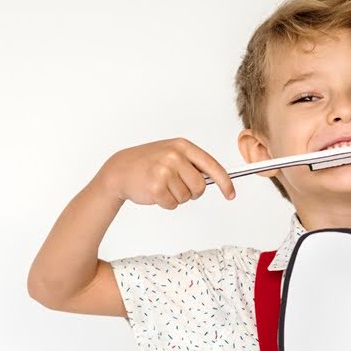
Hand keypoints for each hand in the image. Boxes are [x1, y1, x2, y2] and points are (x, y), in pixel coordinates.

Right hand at [99, 137, 235, 208]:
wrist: (120, 170)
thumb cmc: (149, 163)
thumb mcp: (172, 154)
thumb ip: (193, 164)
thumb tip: (218, 179)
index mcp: (182, 146)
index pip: (212, 165)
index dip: (225, 182)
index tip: (231, 194)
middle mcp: (174, 156)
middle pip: (200, 186)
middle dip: (192, 192)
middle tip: (177, 186)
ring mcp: (164, 170)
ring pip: (186, 197)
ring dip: (176, 197)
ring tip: (162, 186)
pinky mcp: (156, 187)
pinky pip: (173, 204)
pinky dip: (166, 203)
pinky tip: (155, 192)